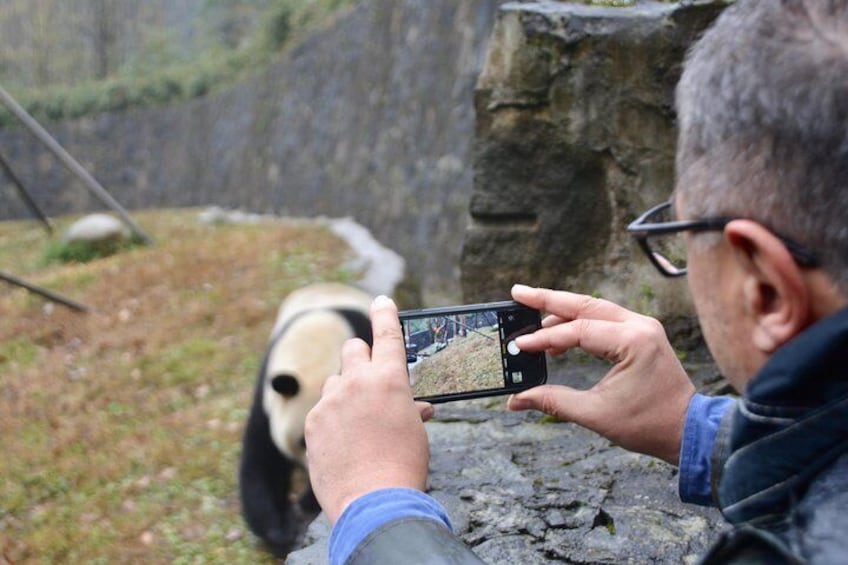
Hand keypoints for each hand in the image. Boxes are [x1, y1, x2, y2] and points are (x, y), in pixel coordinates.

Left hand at [305, 295, 433, 523]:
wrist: (374, 502)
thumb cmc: (403, 467)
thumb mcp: (415, 433)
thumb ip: (409, 410)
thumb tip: (416, 408)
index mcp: (391, 380)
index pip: (388, 335)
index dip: (386, 314)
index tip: (382, 300)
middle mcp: (358, 382)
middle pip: (353, 348)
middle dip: (361, 357)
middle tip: (367, 376)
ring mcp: (331, 401)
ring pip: (335, 382)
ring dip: (345, 393)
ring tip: (357, 425)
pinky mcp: (312, 423)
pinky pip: (322, 411)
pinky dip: (331, 421)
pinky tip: (342, 445)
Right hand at [507, 285, 694, 464]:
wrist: (687, 431)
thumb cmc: (648, 424)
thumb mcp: (595, 414)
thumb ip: (553, 401)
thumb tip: (516, 400)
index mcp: (633, 341)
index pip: (578, 330)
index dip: (545, 337)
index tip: (520, 345)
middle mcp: (640, 325)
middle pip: (585, 304)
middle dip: (548, 299)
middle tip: (518, 293)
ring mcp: (643, 327)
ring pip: (594, 309)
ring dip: (563, 311)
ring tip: (532, 318)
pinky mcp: (642, 334)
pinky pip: (605, 320)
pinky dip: (580, 324)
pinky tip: (560, 338)